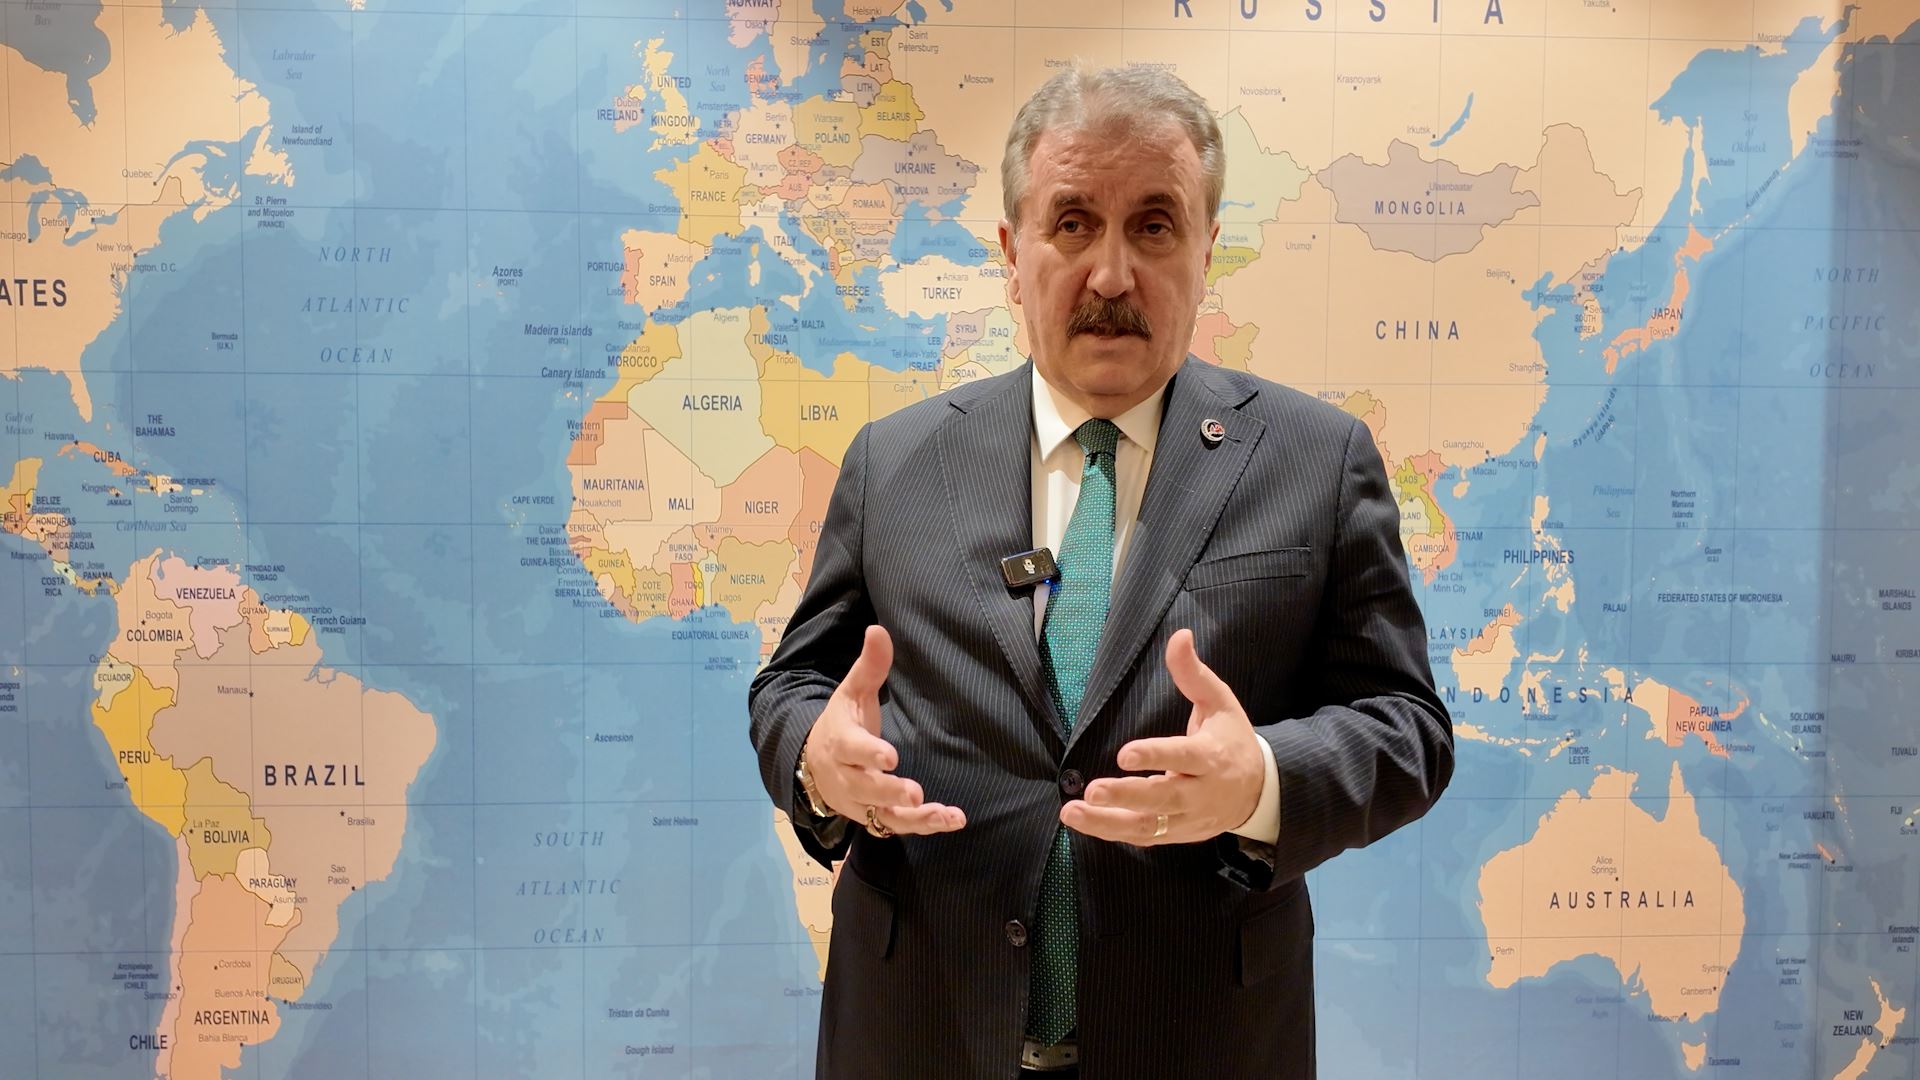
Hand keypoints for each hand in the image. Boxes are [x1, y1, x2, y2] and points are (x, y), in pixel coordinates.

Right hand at [802, 625, 965, 834]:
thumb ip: (869, 666)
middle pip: (866, 788)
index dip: (868, 753)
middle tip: (915, 793)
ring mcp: (861, 802)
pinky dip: (924, 826)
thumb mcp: (851, 693)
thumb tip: (879, 629)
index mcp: (841, 742)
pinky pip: (897, 826)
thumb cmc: (842, 722)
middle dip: (890, 792)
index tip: (890, 756)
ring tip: (945, 815)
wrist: (814, 765)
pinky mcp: (874, 817)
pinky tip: (953, 819)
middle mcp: (848, 776)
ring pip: (884, 815)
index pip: (851, 749)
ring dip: (915, 818)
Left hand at [1062, 629, 1263, 845]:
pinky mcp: (1179, 834)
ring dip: (1108, 822)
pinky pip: (1146, 837)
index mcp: (1212, 756)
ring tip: (1072, 812)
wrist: (1260, 791)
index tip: (1125, 755)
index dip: (1156, 756)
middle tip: (1092, 791)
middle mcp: (1201, 792)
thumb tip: (1179, 635)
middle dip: (1127, 796)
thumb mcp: (1220, 702)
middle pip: (1164, 799)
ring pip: (1150, 826)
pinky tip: (1085, 822)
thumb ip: (1193, 673)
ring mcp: (1190, 818)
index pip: (1183, 756)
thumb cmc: (1233, 739)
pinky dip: (1114, 832)